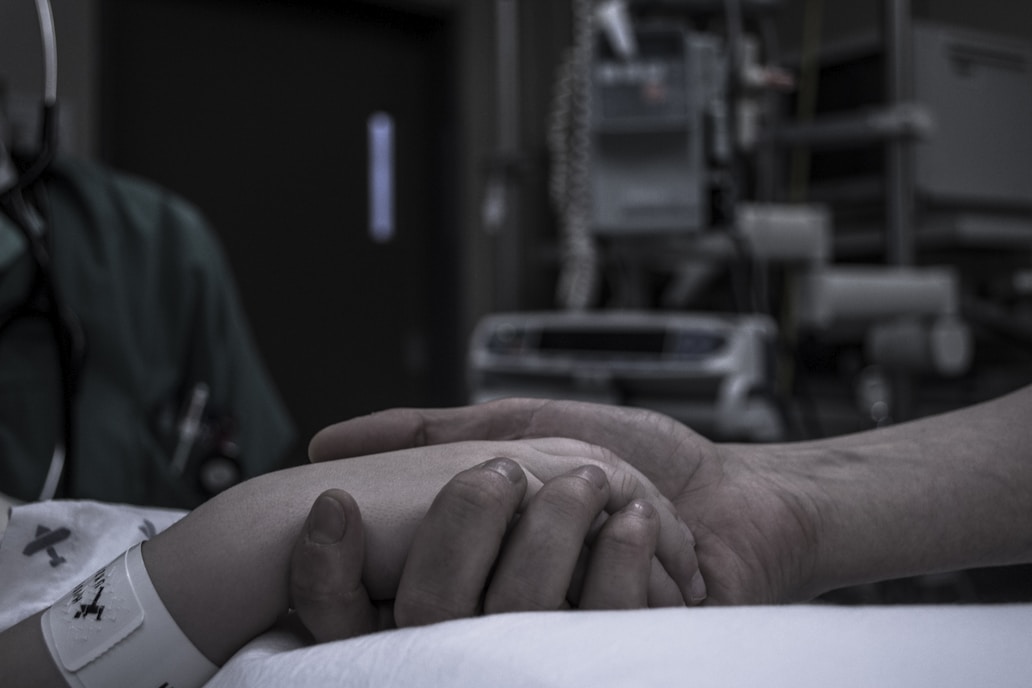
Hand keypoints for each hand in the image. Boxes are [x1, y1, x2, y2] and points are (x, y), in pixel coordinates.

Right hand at [290, 457, 684, 641]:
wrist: (737, 494)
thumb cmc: (637, 456)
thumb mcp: (524, 426)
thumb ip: (435, 434)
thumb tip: (326, 446)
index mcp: (469, 566)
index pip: (355, 607)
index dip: (324, 575)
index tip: (330, 510)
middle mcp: (500, 614)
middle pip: (432, 606)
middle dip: (473, 523)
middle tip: (516, 471)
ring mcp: (557, 639)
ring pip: (513, 611)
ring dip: (562, 530)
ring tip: (613, 492)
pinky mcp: (617, 654)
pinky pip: (596, 624)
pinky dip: (631, 559)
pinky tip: (660, 533)